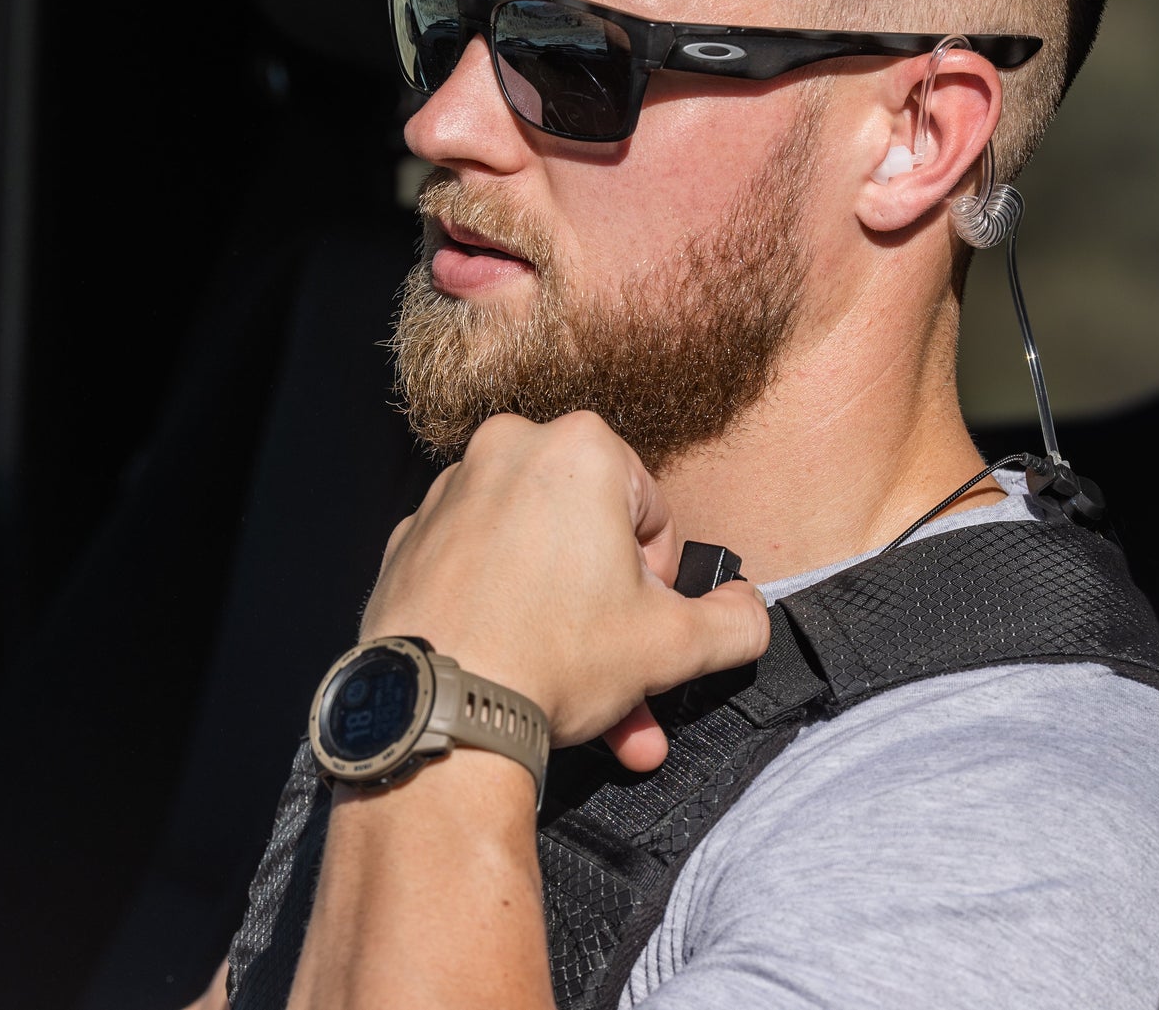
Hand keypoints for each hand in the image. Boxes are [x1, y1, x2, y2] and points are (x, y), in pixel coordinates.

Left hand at [360, 412, 769, 770]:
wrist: (438, 709)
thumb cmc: (555, 658)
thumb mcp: (674, 645)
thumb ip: (734, 622)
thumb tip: (749, 611)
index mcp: (578, 449)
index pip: (650, 511)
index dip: (657, 579)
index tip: (639, 622)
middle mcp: (507, 449)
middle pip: (587, 534)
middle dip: (608, 611)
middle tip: (614, 668)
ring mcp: (449, 492)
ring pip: (532, 555)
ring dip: (560, 619)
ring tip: (570, 693)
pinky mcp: (408, 538)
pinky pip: (477, 568)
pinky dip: (500, 609)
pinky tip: (512, 668)